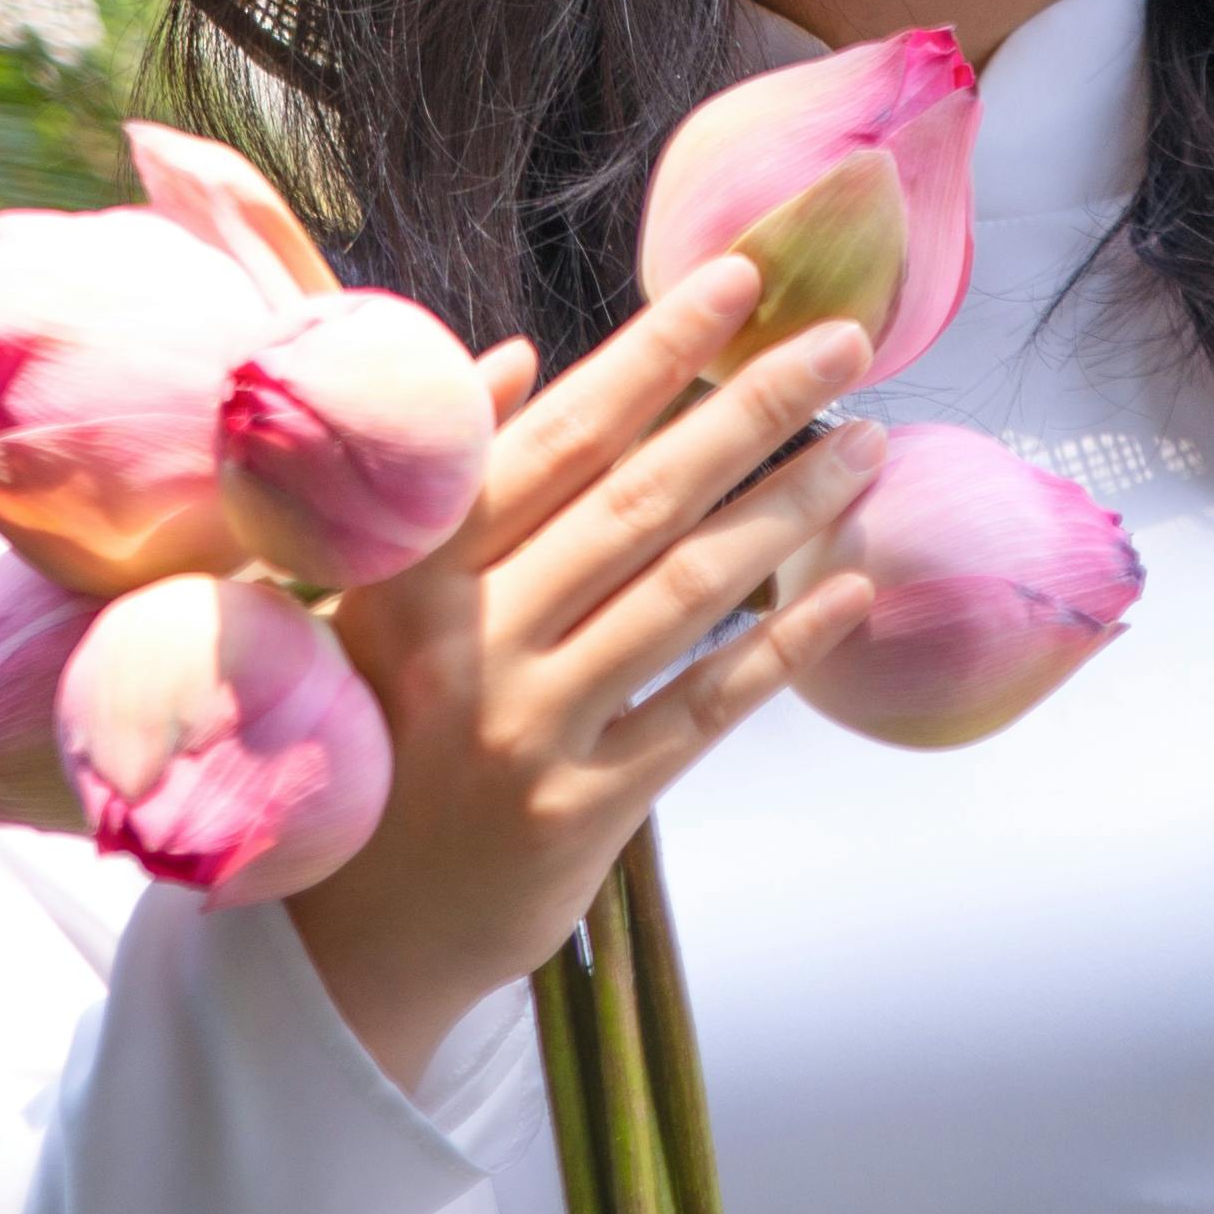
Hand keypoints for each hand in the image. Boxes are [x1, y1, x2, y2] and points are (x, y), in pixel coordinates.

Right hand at [286, 255, 881, 1087]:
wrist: (347, 931)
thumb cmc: (372, 728)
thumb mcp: (370, 598)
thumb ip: (447, 482)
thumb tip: (521, 360)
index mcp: (411, 568)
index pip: (559, 434)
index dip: (654, 352)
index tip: (738, 281)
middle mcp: (469, 640)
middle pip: (639, 498)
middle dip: (752, 408)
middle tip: (847, 343)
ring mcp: (528, 731)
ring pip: (685, 594)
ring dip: (788, 512)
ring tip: (866, 448)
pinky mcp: (581, 813)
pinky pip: (703, 710)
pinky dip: (781, 646)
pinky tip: (849, 589)